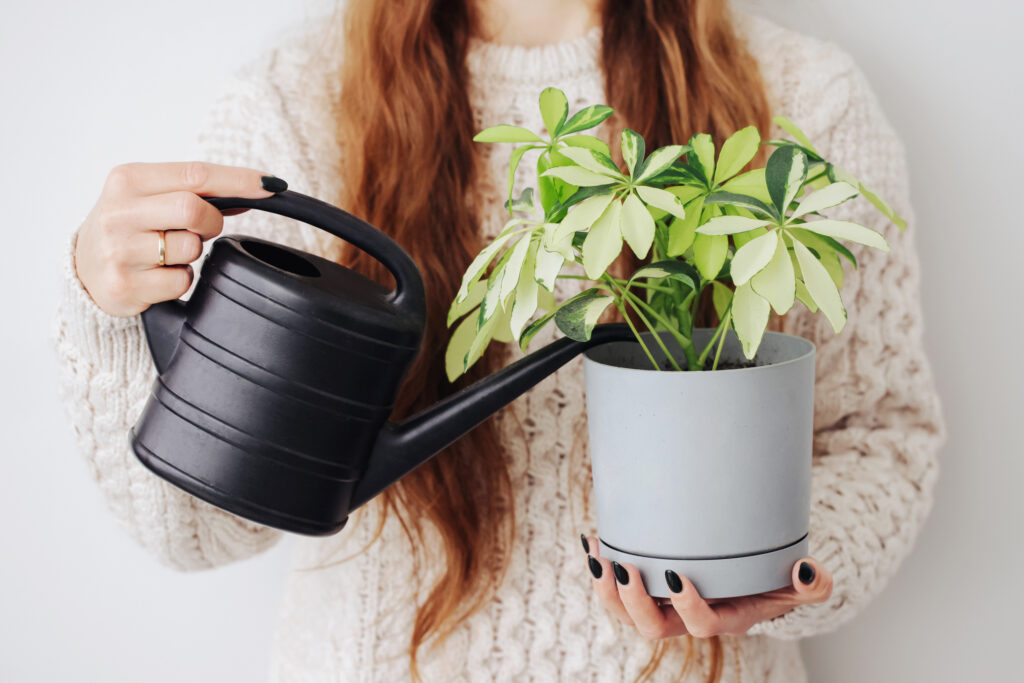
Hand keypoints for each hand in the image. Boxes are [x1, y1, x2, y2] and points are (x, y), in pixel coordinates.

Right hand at [74, 161, 285, 316]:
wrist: (83, 270)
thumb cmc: (128, 226)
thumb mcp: (150, 196)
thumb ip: (197, 191)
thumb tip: (259, 188)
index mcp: (127, 180)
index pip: (196, 174)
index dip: (239, 180)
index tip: (272, 185)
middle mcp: (119, 212)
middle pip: (195, 211)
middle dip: (212, 223)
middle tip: (201, 229)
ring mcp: (119, 250)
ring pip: (191, 248)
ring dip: (193, 253)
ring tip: (167, 251)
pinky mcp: (125, 285)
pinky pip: (182, 281)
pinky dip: (181, 279)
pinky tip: (159, 274)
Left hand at [581, 534, 832, 639]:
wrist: (754, 577)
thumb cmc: (777, 580)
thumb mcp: (803, 584)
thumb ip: (813, 584)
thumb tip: (804, 570)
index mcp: (725, 619)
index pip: (701, 625)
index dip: (687, 607)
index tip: (676, 576)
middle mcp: (688, 619)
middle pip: (653, 627)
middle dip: (633, 602)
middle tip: (626, 568)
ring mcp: (664, 606)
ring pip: (626, 613)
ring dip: (607, 589)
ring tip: (598, 557)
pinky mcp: (648, 589)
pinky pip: (617, 590)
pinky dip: (603, 568)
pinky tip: (594, 541)